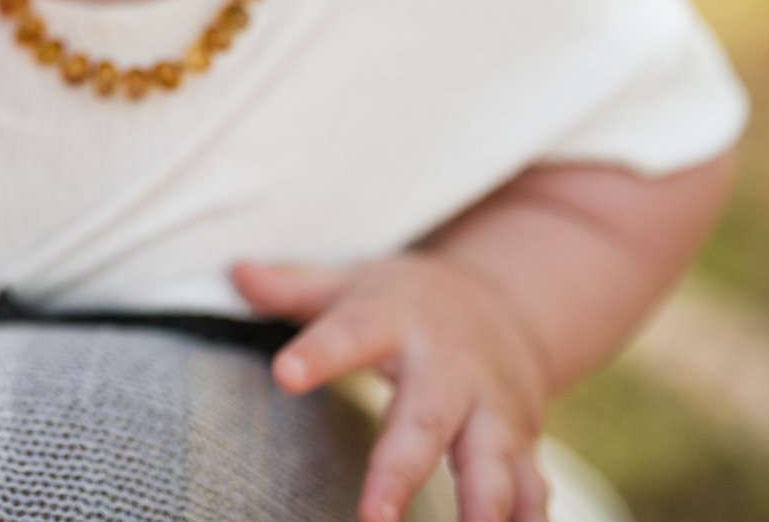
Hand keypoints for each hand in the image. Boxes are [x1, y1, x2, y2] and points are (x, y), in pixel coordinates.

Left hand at [232, 255, 550, 521]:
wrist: (505, 301)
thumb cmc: (405, 301)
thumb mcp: (350, 283)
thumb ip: (292, 287)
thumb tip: (236, 272)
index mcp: (394, 321)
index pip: (350, 335)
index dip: (318, 353)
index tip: (284, 374)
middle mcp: (447, 367)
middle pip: (424, 420)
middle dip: (401, 470)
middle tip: (374, 518)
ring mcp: (491, 406)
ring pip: (492, 459)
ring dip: (485, 504)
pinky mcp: (522, 440)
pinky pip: (533, 486)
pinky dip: (531, 516)